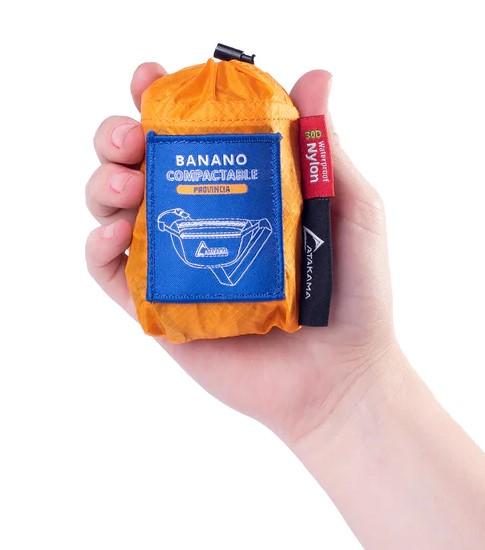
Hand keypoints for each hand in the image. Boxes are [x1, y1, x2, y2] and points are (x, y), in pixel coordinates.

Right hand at [86, 62, 398, 444]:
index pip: (187, 135)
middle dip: (119, 138)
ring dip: (102, 184)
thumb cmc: (354, 294)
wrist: (340, 376)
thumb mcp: (350, 209)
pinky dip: (98, 248)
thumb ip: (324, 147)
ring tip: (127, 182)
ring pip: (113, 211)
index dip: (160, 102)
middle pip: (138, 166)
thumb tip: (317, 76)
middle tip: (132, 136)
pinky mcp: (160, 309)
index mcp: (238, 191)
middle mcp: (201, 220)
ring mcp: (176, 263)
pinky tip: (114, 234)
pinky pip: (110, 274)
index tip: (150, 80)